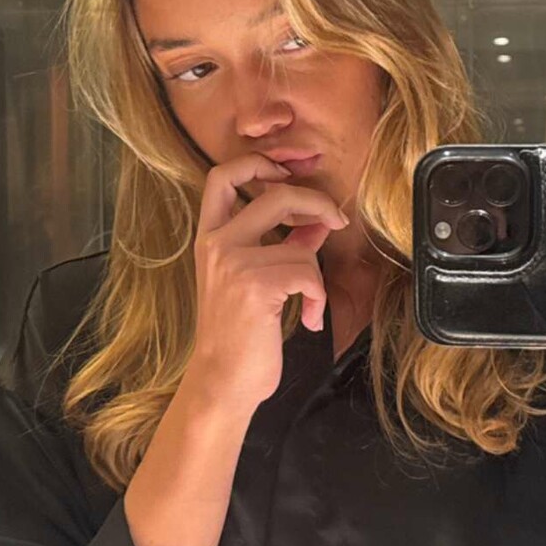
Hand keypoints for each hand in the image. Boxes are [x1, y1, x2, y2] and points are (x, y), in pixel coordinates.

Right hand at [187, 152, 346, 411]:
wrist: (222, 381)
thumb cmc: (239, 335)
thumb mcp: (254, 281)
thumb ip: (283, 245)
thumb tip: (318, 221)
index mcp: (210, 237)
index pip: (222, 175)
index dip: (258, 164)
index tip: (286, 176)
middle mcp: (216, 243)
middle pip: (275, 193)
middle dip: (316, 202)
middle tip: (335, 220)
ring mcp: (233, 263)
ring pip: (300, 244)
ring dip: (316, 276)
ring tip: (309, 302)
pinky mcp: (255, 286)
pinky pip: (308, 274)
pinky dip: (318, 299)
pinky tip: (308, 319)